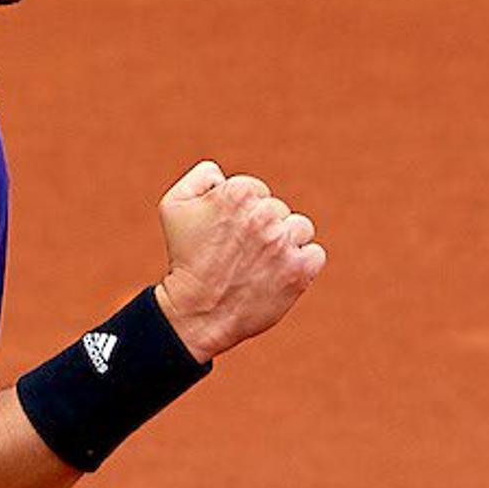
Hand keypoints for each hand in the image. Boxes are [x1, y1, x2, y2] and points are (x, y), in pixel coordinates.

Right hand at [153, 160, 325, 362]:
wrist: (196, 312)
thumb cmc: (184, 258)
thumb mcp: (173, 205)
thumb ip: (202, 177)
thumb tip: (225, 175)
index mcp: (238, 192)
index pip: (256, 191)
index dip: (239, 212)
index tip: (225, 234)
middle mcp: (264, 215)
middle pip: (278, 210)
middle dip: (261, 228)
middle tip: (238, 253)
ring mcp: (284, 243)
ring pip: (299, 228)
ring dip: (285, 242)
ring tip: (260, 263)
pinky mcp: (299, 271)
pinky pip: (315, 254)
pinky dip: (302, 264)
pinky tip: (278, 273)